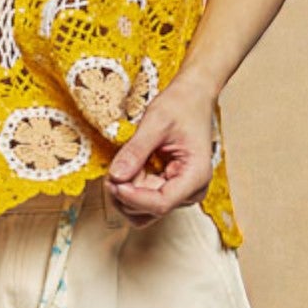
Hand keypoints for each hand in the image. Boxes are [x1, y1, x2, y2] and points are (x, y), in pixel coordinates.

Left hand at [104, 75, 216, 225]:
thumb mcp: (156, 122)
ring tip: (119, 167)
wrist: (193, 97)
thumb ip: (136, 150)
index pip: (161, 204)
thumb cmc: (181, 105)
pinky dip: (130, 189)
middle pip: (150, 209)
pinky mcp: (169, 188)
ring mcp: (181, 192)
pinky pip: (144, 200)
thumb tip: (115, 177)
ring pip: (144, 211)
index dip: (133, 197)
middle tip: (111, 169)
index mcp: (196, 175)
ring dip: (125, 195)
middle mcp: (191, 190)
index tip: (113, 181)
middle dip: (125, 193)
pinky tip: (126, 169)